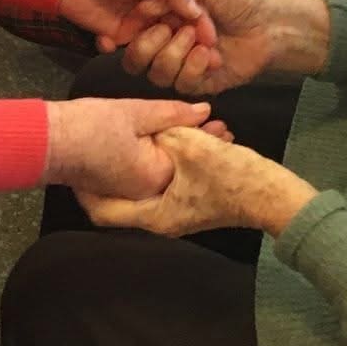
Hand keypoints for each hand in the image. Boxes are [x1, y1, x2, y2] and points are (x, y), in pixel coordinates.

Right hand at [43, 96, 211, 198]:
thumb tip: (205, 111)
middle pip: (180, 167)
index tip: (224, 128)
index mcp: (155, 175)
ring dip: (179, 152)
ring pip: (163, 171)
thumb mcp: (135, 111)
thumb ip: (173, 113)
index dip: (209, 139)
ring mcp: (130, 195)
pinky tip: (162, 142)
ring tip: (198, 132)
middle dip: (198, 148)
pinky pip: (146, 175)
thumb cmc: (88, 125)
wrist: (47, 142)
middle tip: (221, 130)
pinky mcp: (117, 190)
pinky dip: (157, 159)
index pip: (192, 157)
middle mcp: (146, 192)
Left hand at [56, 0, 219, 58]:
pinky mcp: (113, 36)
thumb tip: (195, 11)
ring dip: (151, 48)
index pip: (189, 14)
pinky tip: (108, 41)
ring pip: (153, 48)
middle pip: (175, 34)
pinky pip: (123, 52)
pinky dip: (115, 49)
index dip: (202, 29)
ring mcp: (134, 26)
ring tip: (143, 41)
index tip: (212, 46)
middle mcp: (153, 11)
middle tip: (186, 55)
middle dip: (182, 46)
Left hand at [77, 126, 317, 239]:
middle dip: (109, 171)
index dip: (83, 188)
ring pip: (141, 186)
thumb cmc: (234, 178)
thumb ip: (164, 134)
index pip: (101, 210)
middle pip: (118, 198)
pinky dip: (158, 162)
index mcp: (153, 215)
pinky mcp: (188, 200)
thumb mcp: (194, 148)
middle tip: (95, 145)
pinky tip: (163, 137)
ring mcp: (174, 211)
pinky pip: (161, 181)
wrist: (272, 196)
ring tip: (127, 137)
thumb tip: (142, 126)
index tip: (74, 164)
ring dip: (138, 163)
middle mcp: (159, 219)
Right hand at [116, 0, 329, 95]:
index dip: (135, 26)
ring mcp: (181, 65)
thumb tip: (145, 5)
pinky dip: (194, 68)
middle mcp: (166, 43)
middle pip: (135, 58)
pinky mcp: (198, 83)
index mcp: (161, 17)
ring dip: (175, 55)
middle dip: (150, 44)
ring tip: (199, 39)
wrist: (269, 25)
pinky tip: (211, 56)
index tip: (152, 16)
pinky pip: (181, 84)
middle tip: (172, 28)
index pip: (131, 28)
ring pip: (156, 73)